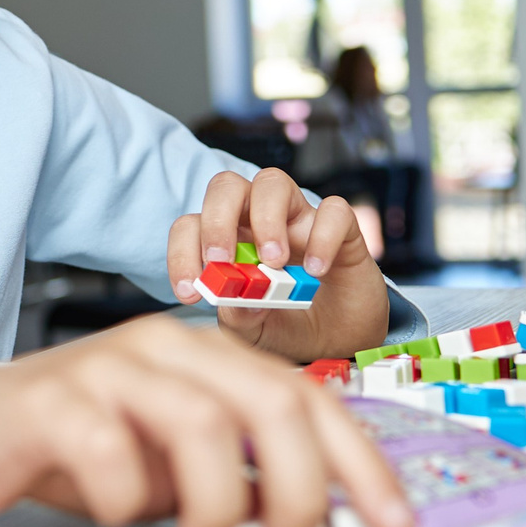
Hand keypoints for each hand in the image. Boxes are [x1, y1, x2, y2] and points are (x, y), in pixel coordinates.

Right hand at [0, 314, 412, 526]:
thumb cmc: (74, 448)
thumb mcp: (173, 467)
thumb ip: (240, 481)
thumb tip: (318, 526)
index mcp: (206, 356)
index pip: (308, 398)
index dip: (362, 463)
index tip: (395, 524)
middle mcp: (165, 347)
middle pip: (271, 400)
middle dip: (303, 488)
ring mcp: (106, 366)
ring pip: (201, 424)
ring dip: (219, 506)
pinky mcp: (50, 400)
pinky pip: (110, 450)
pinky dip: (129, 500)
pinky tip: (119, 516)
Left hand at [165, 167, 387, 360]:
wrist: (341, 344)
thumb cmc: (289, 327)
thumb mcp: (253, 331)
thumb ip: (237, 315)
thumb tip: (229, 294)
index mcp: (228, 242)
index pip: (192, 225)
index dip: (183, 252)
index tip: (190, 292)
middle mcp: (258, 222)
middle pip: (227, 187)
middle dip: (217, 219)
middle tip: (222, 259)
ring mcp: (299, 221)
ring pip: (273, 182)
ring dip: (266, 218)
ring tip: (274, 262)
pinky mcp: (342, 230)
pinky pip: (333, 210)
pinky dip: (323, 236)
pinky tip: (317, 271)